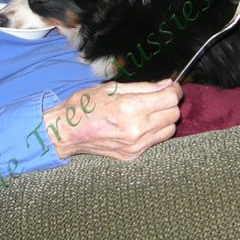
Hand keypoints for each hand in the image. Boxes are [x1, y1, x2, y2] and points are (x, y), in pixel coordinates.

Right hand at [43, 80, 181, 160]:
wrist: (66, 132)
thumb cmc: (85, 105)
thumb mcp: (112, 88)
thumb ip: (144, 87)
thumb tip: (167, 84)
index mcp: (129, 108)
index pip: (169, 99)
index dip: (174, 90)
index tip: (171, 87)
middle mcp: (135, 130)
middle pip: (173, 114)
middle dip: (169, 103)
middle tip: (158, 97)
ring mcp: (134, 145)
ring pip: (169, 130)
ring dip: (164, 118)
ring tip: (148, 111)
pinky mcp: (132, 155)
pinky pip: (155, 141)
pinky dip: (153, 131)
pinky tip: (138, 124)